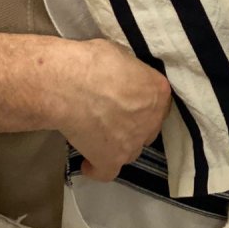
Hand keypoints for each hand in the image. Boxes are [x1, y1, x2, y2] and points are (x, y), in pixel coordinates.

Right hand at [53, 39, 171, 181]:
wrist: (70, 84)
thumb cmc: (93, 62)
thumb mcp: (120, 55)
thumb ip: (128, 72)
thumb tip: (121, 75)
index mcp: (159, 91)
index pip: (157, 103)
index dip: (141, 103)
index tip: (127, 101)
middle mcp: (152, 119)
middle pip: (147, 128)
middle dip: (133, 124)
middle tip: (111, 117)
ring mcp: (133, 142)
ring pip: (131, 150)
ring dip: (118, 146)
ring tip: (98, 138)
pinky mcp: (111, 159)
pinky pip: (107, 172)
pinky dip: (97, 169)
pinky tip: (87, 163)